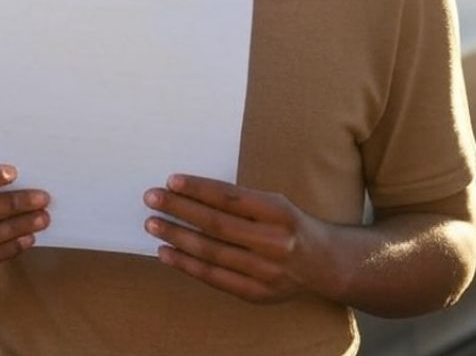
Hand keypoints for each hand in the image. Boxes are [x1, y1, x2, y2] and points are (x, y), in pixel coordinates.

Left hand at [143, 174, 330, 303]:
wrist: (323, 264)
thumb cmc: (289, 225)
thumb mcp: (275, 203)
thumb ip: (240, 201)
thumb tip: (190, 192)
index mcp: (279, 212)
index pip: (231, 198)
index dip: (199, 189)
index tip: (172, 181)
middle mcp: (274, 242)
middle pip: (217, 224)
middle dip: (179, 209)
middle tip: (152, 198)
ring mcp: (265, 271)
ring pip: (211, 252)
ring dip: (177, 236)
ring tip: (152, 223)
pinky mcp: (257, 294)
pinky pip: (214, 277)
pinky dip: (187, 265)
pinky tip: (166, 252)